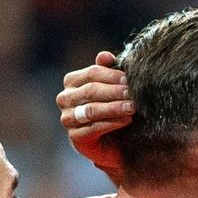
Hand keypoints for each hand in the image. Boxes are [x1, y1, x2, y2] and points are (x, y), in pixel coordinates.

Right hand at [57, 52, 133, 176]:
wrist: (114, 142)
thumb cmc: (113, 108)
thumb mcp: (113, 87)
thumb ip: (109, 70)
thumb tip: (104, 55)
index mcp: (72, 81)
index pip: (92, 73)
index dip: (112, 75)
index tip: (130, 78)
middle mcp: (65, 99)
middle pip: (91, 91)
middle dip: (114, 91)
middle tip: (133, 93)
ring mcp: (67, 119)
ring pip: (91, 110)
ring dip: (114, 107)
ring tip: (132, 107)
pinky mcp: (75, 138)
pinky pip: (93, 128)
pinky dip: (111, 123)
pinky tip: (126, 120)